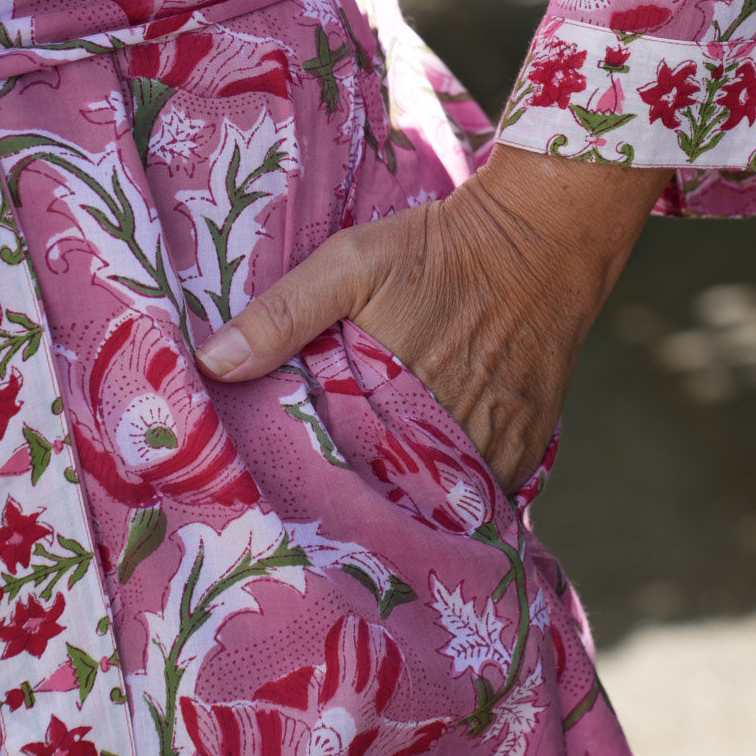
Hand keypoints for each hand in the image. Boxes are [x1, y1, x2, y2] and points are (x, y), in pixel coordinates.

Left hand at [195, 143, 670, 493]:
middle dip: (361, 512)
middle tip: (325, 521)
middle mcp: (453, 435)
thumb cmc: (439, 245)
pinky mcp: (529, 444)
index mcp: (398, 399)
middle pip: (394, 502)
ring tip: (374, 512)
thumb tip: (211, 362)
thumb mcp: (351, 262)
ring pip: (442, 504)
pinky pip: (487, 495)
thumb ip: (283, 313)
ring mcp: (499, 446)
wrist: (544, 234)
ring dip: (411, 507)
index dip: (313, 494)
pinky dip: (458, 497)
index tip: (284, 503)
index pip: (342, 479)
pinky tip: (429, 490)